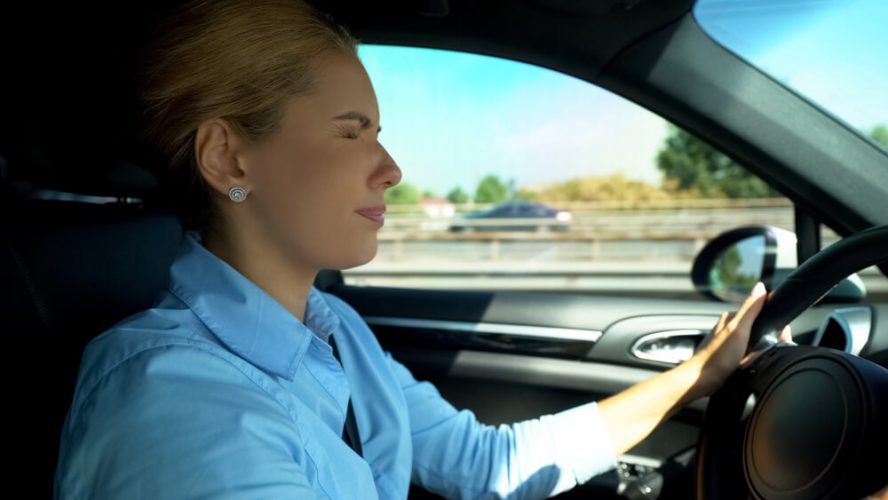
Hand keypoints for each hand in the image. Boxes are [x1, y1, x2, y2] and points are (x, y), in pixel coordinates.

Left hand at [686, 282, 791, 398]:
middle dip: (765, 343)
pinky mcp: (730, 356)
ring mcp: (730, 342)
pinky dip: (751, 362)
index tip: (779, 336)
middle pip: (759, 331)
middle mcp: (730, 328)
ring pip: (755, 345)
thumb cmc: (717, 356)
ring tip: (749, 362)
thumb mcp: (738, 329)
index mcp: (732, 317)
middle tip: (757, 354)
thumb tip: (760, 287)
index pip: (760, 314)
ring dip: (758, 354)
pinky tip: (746, 367)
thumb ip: (750, 309)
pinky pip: (748, 357)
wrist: (702, 380)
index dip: (773, 325)